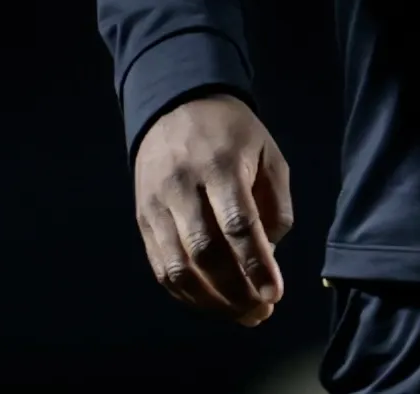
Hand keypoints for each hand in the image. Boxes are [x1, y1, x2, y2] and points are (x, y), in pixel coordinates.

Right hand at [132, 94, 294, 323]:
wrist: (175, 105)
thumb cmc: (231, 133)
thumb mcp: (268, 153)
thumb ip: (276, 203)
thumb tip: (270, 254)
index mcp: (220, 165)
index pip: (237, 225)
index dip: (256, 265)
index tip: (275, 294)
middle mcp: (182, 186)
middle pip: (205, 252)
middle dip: (235, 291)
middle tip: (261, 312)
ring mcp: (156, 205)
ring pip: (178, 268)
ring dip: (211, 302)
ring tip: (241, 314)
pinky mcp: (142, 219)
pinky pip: (160, 267)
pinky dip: (186, 293)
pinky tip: (211, 303)